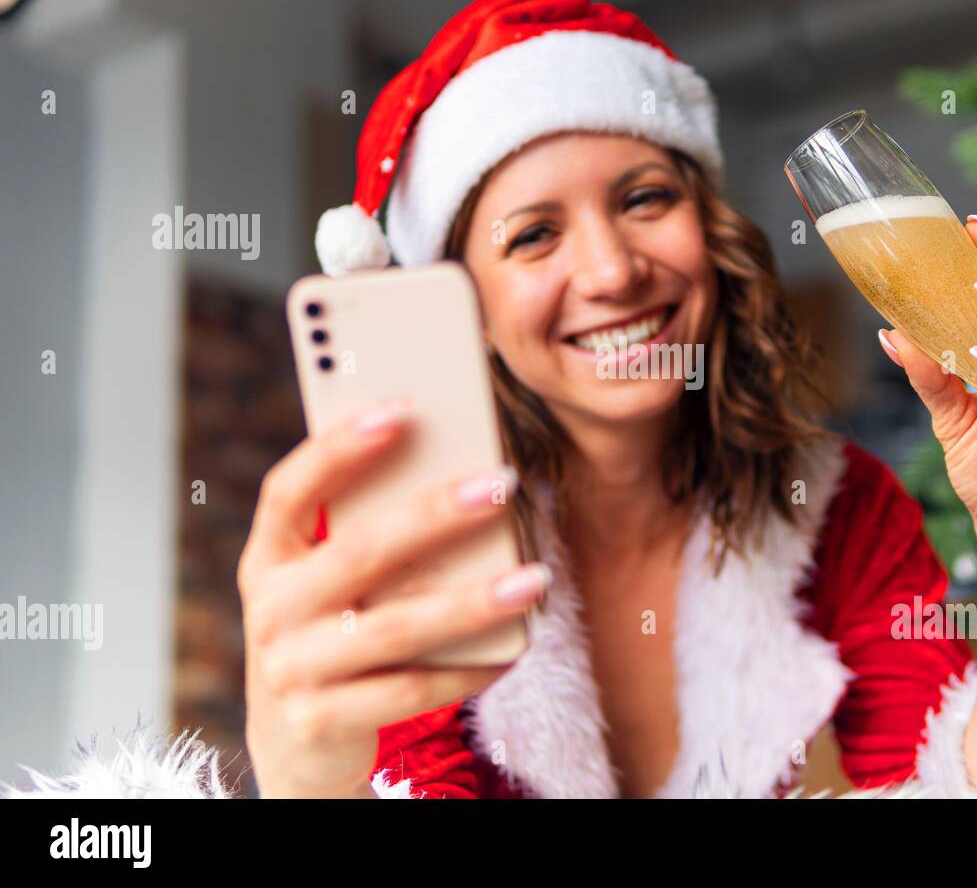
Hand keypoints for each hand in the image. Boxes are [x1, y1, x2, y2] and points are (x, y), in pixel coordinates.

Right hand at [237, 399, 549, 797]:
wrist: (297, 741)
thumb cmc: (333, 629)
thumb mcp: (328, 579)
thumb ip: (367, 531)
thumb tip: (460, 468)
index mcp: (268, 557)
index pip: (289, 490)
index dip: (338, 448)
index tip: (402, 408)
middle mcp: (271, 610)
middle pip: (358, 553)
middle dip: (436, 513)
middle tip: (504, 482)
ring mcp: (292, 670)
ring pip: (395, 628)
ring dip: (473, 602)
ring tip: (535, 578)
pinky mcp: (322, 721)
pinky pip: (411, 691)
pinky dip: (468, 668)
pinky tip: (514, 648)